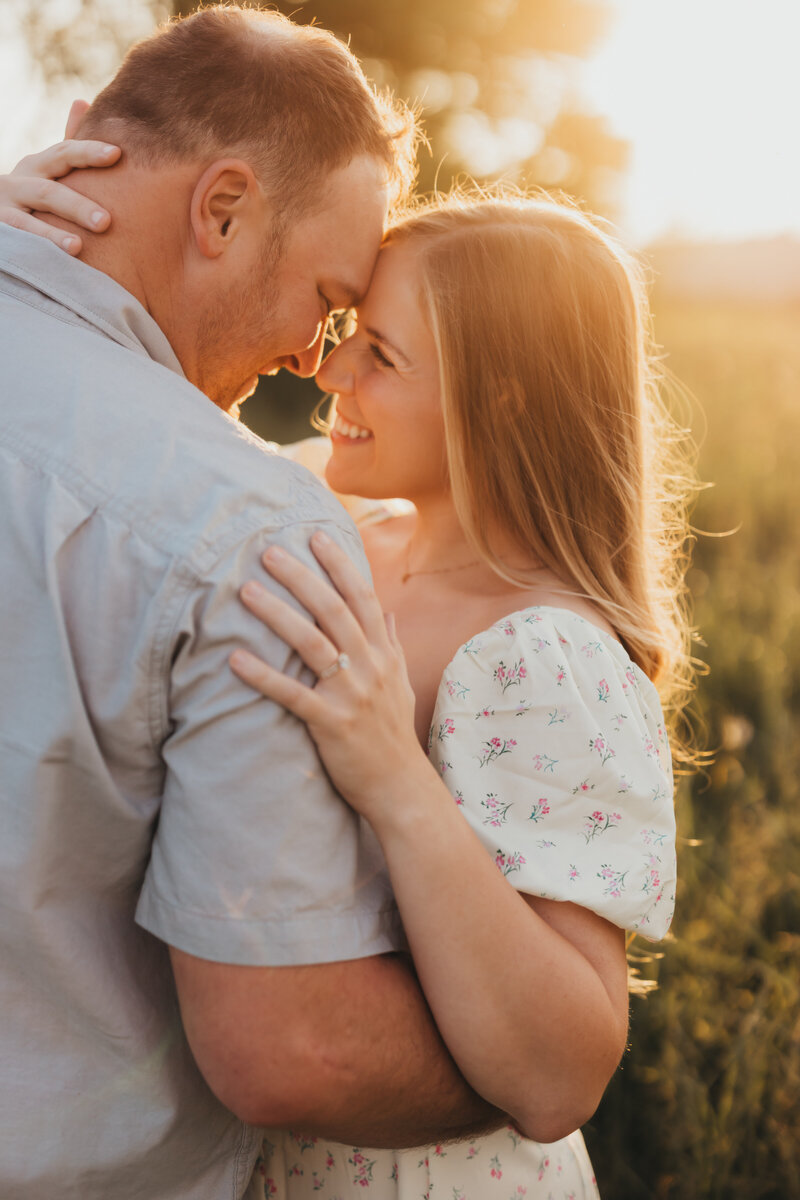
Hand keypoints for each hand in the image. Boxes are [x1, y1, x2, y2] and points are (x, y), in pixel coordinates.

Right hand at [0, 101, 119, 254]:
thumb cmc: (31, 193)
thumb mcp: (46, 167)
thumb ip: (66, 143)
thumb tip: (83, 101)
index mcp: (37, 166)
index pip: (64, 154)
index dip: (88, 152)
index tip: (117, 154)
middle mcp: (19, 185)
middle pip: (47, 192)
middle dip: (76, 206)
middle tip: (106, 222)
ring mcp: (5, 211)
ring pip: (26, 223)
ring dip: (52, 234)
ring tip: (78, 247)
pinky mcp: (1, 236)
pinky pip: (16, 245)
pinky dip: (33, 253)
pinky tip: (54, 264)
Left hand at [230, 530, 430, 823]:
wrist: (401, 787)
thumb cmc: (394, 734)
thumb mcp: (402, 683)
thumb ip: (394, 644)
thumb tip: (390, 611)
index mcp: (384, 653)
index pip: (363, 597)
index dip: (340, 564)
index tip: (316, 535)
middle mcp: (371, 667)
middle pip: (334, 610)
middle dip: (301, 578)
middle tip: (268, 552)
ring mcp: (351, 695)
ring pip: (312, 644)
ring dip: (278, 615)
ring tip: (246, 591)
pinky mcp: (330, 724)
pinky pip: (292, 695)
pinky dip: (263, 676)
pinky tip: (234, 659)